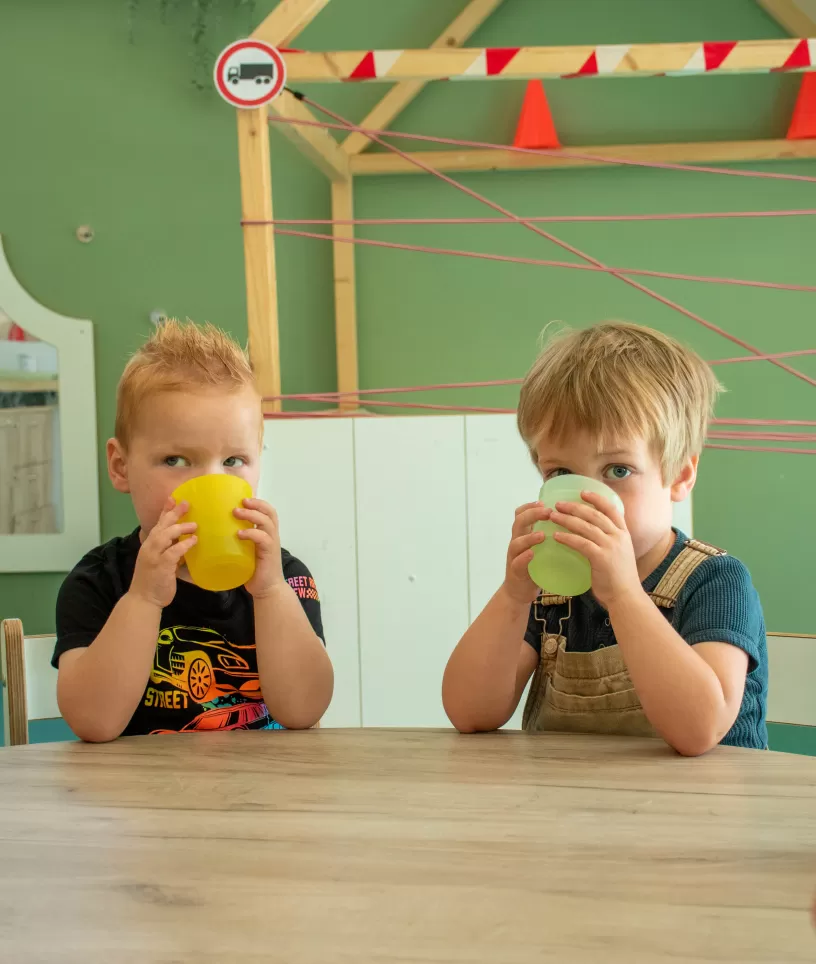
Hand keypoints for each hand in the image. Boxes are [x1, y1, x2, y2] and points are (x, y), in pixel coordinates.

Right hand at [130, 498, 196, 608]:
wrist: (143, 600)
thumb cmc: (153, 582)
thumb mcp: (160, 562)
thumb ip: (169, 552)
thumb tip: (185, 543)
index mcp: (149, 546)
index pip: (157, 525)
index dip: (165, 511)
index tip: (173, 499)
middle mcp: (149, 548)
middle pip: (161, 526)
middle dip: (173, 513)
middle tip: (186, 504)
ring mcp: (153, 556)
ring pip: (164, 535)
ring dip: (179, 528)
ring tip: (194, 525)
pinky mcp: (161, 566)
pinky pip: (173, 552)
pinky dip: (183, 545)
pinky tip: (193, 541)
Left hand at [235, 498, 284, 598]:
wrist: (266, 589)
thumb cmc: (253, 571)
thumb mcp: (245, 552)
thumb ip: (236, 542)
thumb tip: (210, 535)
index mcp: (266, 533)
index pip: (267, 511)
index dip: (258, 502)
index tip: (243, 498)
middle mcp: (271, 535)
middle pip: (270, 512)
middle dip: (256, 504)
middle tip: (241, 502)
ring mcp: (272, 544)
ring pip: (267, 522)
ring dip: (252, 515)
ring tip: (237, 513)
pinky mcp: (269, 553)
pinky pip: (263, 538)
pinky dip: (252, 533)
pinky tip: (240, 533)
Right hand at [502, 501, 551, 604]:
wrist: (520, 591)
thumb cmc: (534, 567)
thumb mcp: (540, 547)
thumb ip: (548, 534)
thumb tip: (571, 521)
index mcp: (523, 534)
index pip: (521, 514)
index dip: (530, 506)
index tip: (544, 501)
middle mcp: (516, 542)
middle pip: (518, 523)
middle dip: (532, 515)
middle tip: (548, 512)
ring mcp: (514, 557)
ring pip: (516, 543)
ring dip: (529, 537)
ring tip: (541, 535)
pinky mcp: (515, 572)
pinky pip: (517, 563)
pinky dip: (524, 558)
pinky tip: (532, 554)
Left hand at [550, 490, 641, 608]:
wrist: (626, 597)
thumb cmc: (619, 578)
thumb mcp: (619, 554)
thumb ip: (609, 542)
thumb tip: (593, 534)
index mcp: (624, 534)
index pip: (611, 509)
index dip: (597, 499)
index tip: (583, 492)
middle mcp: (618, 536)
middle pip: (594, 515)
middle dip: (575, 507)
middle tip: (558, 503)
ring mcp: (611, 546)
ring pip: (585, 526)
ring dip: (567, 519)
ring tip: (552, 516)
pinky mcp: (601, 558)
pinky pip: (581, 543)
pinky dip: (567, 537)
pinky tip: (556, 536)